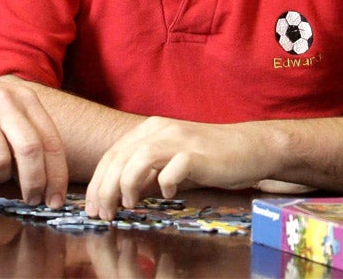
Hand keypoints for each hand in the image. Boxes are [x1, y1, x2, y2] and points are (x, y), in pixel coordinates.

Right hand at [0, 73, 67, 207]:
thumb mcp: (14, 113)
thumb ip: (33, 138)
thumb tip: (50, 185)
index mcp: (24, 98)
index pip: (50, 141)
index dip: (56, 176)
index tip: (55, 200)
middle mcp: (2, 100)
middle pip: (28, 150)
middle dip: (33, 183)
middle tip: (32, 199)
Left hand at [85, 117, 270, 219]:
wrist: (249, 147)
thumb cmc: (209, 158)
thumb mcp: (170, 161)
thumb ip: (147, 172)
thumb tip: (120, 195)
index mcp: (149, 130)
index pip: (113, 154)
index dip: (98, 181)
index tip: (92, 207)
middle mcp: (160, 130)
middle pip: (120, 156)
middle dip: (105, 187)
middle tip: (103, 213)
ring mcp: (179, 139)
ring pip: (139, 157)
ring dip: (127, 183)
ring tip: (128, 205)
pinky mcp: (198, 153)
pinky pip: (174, 167)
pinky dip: (165, 183)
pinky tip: (167, 195)